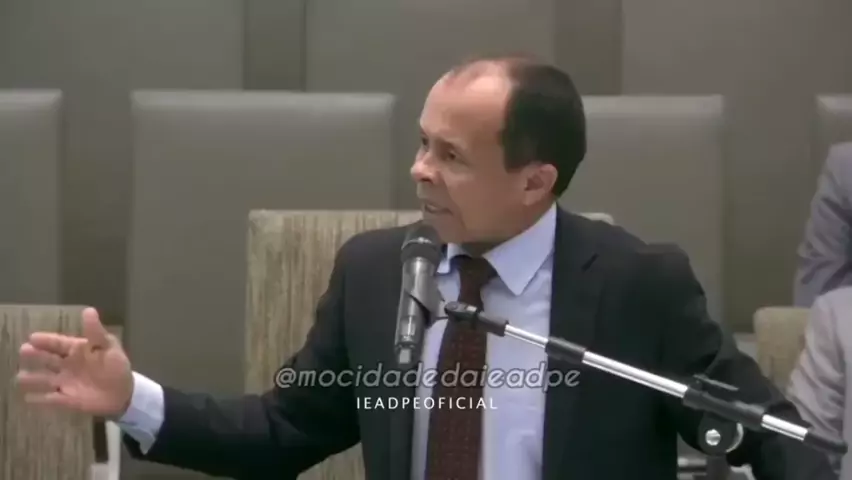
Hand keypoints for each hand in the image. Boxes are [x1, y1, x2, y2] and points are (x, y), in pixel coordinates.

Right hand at [15, 307, 133, 418]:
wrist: (123, 392)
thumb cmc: (116, 366)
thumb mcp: (108, 346)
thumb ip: (96, 332)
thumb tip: (89, 310)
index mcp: (76, 350)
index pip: (58, 343)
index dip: (46, 340)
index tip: (33, 337)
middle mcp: (66, 365)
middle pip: (48, 359)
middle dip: (35, 355)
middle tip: (23, 350)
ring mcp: (65, 382)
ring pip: (45, 379)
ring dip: (33, 378)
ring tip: (20, 377)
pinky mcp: (67, 399)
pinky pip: (52, 399)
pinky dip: (41, 399)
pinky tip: (29, 398)